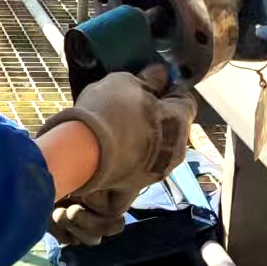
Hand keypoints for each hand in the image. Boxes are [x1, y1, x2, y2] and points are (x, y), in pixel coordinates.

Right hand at [40, 66, 192, 192]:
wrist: (80, 152)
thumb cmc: (108, 111)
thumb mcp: (126, 82)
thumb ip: (148, 79)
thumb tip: (161, 74)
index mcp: (180, 123)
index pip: (186, 100)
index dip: (168, 89)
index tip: (151, 84)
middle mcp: (175, 153)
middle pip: (172, 130)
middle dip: (156, 119)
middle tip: (130, 107)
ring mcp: (155, 175)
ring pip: (155, 156)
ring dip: (142, 145)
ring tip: (115, 133)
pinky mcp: (133, 190)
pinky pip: (134, 180)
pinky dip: (125, 171)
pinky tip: (111, 162)